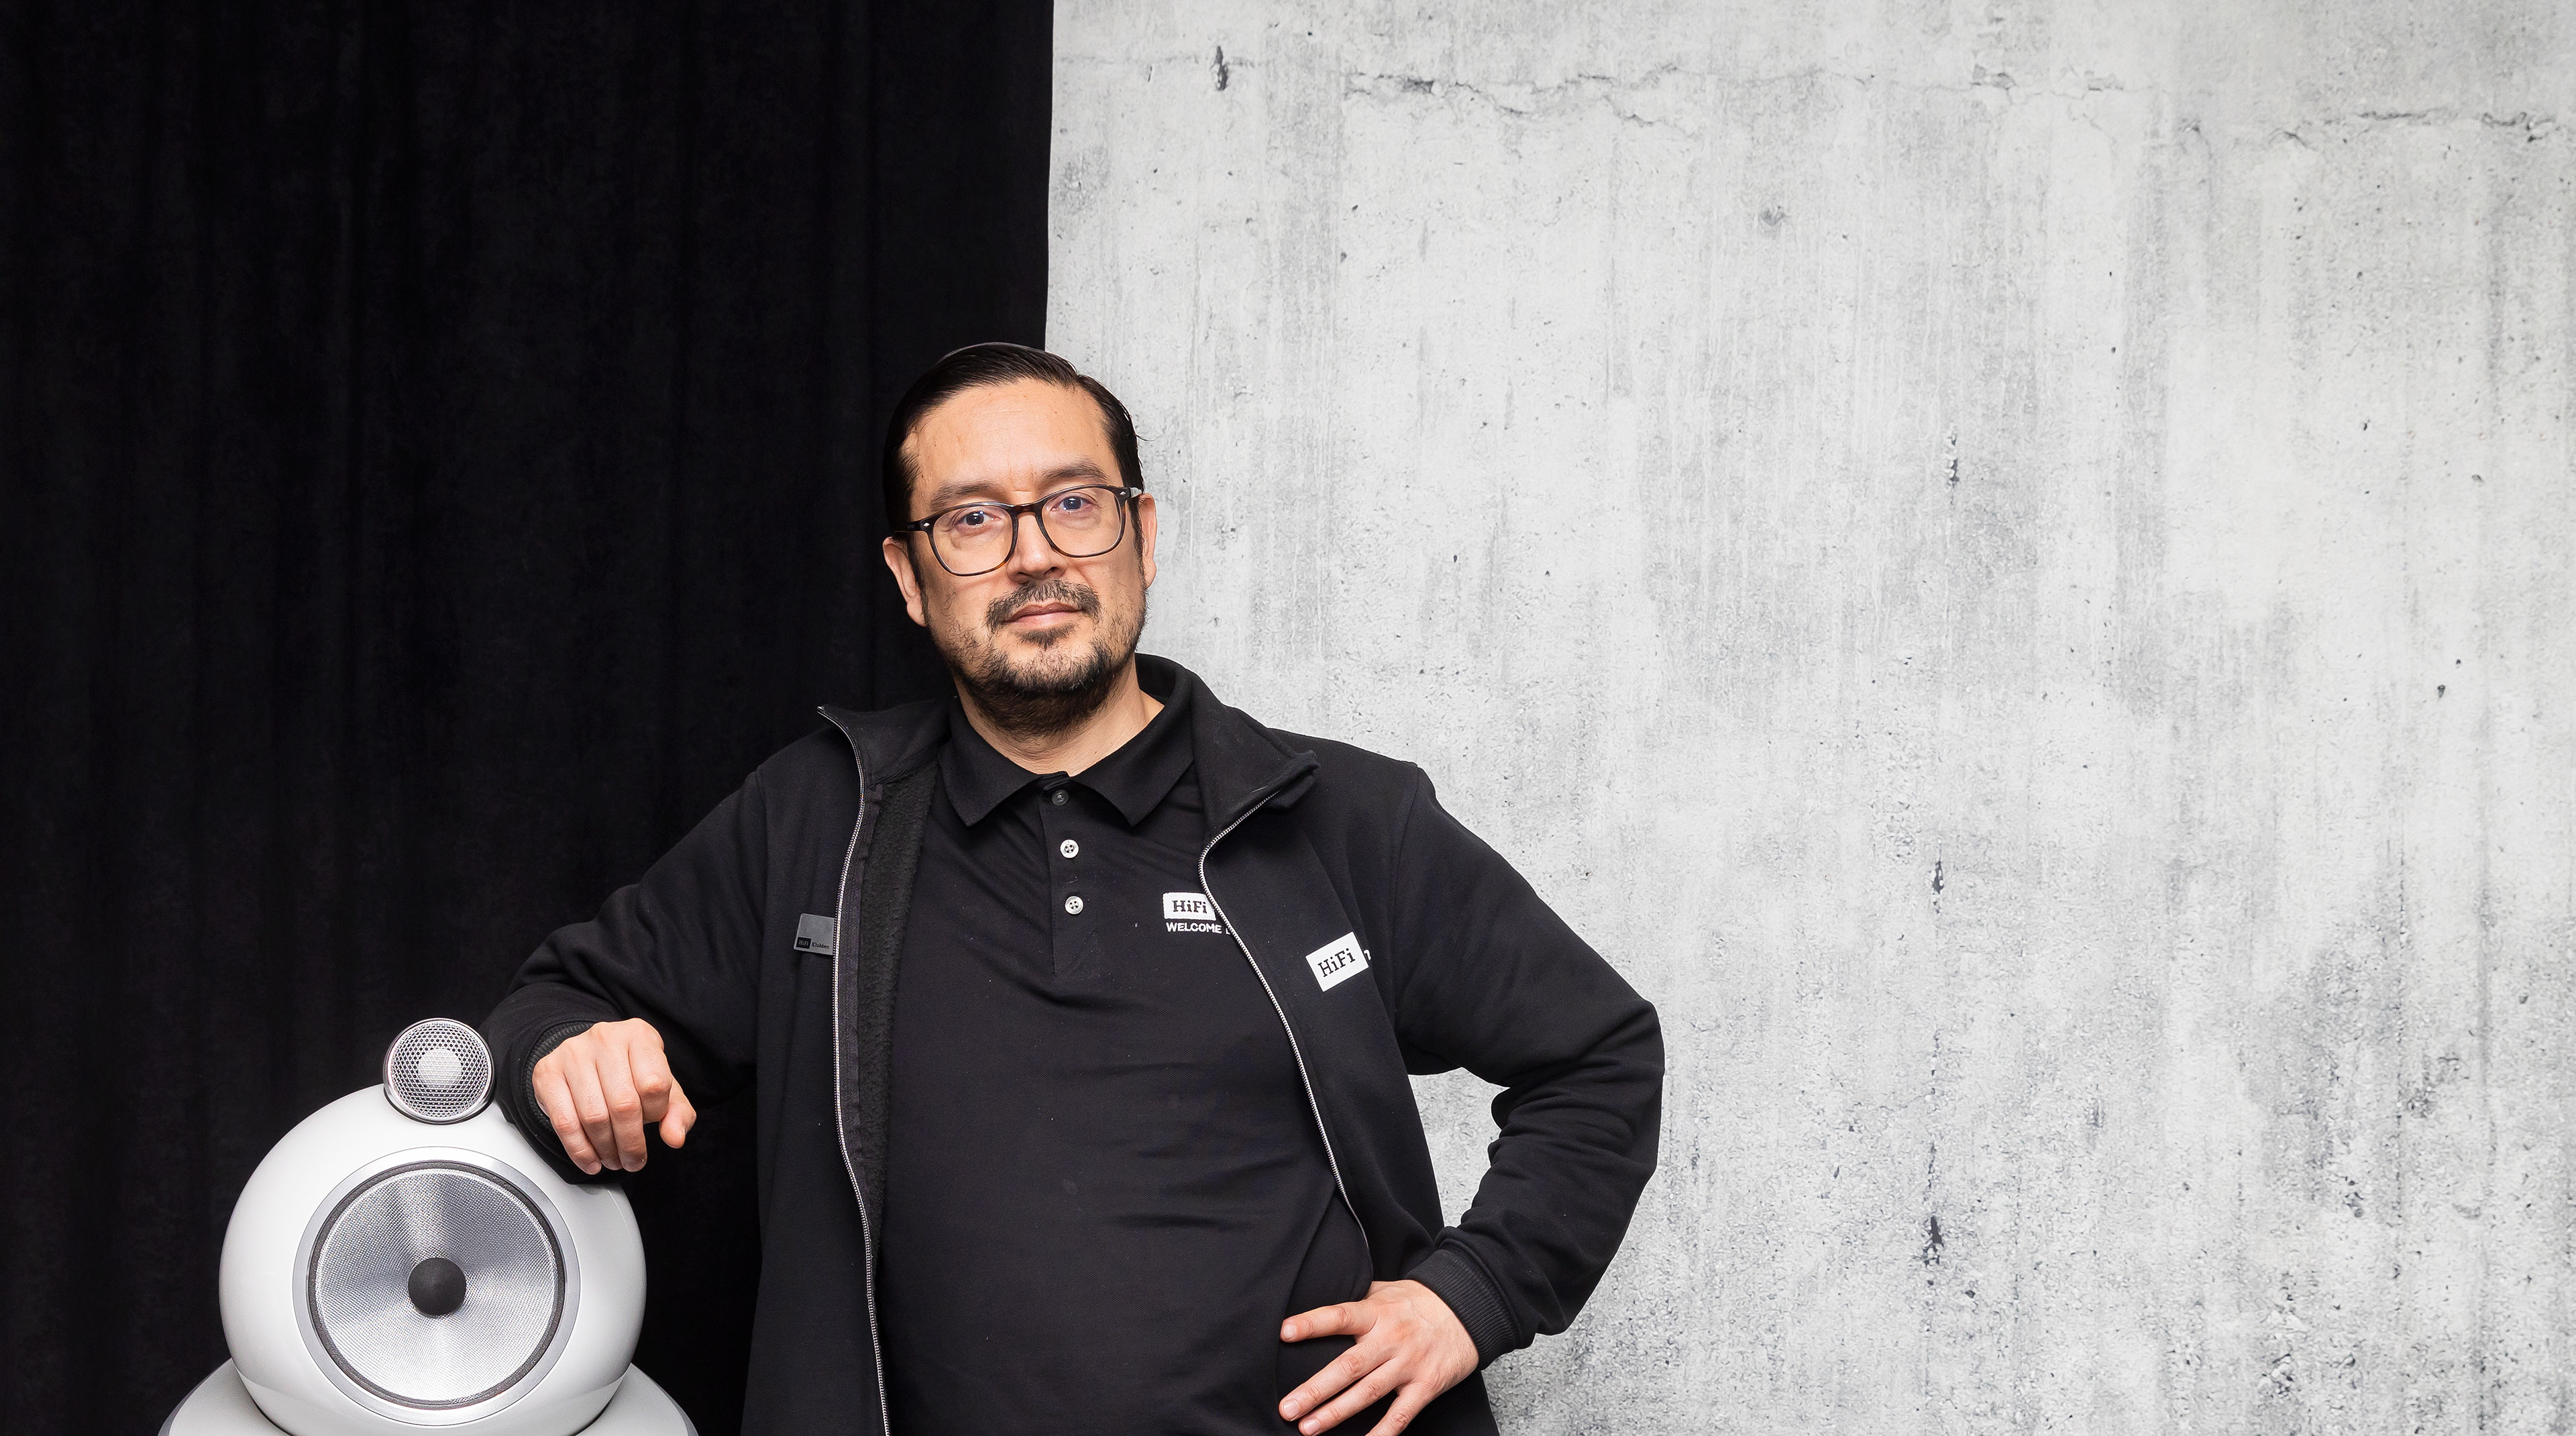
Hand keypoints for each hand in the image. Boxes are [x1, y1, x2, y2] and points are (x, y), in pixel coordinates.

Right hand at [530, 1018, 695, 1173]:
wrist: (587, 1057)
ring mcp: (572, 1053)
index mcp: (639, 1036)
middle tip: (633, 1162)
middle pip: (623, 1104)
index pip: (654, 1085)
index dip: (656, 1114)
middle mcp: (605, 1038)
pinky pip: (564, 1121)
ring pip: (593, 1116)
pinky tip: (591, 1161)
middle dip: (631, 1143)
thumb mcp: (662, 1088)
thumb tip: (675, 1138)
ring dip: (606, 1149)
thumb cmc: (629, 1073)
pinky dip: (579, 1150)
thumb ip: (677, 1112)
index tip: (652, 1124)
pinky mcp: (547, 1072)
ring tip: (613, 1161)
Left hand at [1278, 1279, 1478, 1435]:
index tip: (1284, 1332)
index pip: (1340, 1316)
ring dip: (1336, 1413)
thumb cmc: (1417, 1300)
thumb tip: (1317, 1300)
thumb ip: (1355, 1301)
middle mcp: (1390, 1339)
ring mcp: (1408, 1365)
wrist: (1467, 1309)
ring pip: (1367, 1393)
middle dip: (1316, 1389)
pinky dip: (1382, 1432)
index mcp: (1376, 1313)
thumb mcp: (1385, 1291)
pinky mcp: (1425, 1386)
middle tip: (1288, 1408)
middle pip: (1348, 1366)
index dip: (1312, 1323)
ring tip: (1308, 1428)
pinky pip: (1400, 1415)